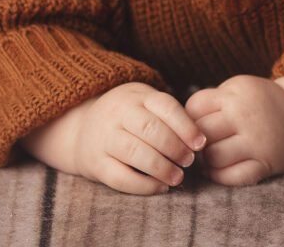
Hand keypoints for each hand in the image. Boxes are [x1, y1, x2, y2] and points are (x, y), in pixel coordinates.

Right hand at [20, 81, 206, 194]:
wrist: (81, 127)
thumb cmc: (128, 116)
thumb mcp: (145, 104)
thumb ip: (168, 116)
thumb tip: (200, 140)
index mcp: (136, 96)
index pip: (165, 106)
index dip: (186, 126)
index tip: (201, 143)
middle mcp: (118, 113)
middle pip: (150, 129)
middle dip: (175, 147)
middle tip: (189, 161)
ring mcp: (104, 137)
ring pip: (135, 152)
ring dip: (161, 167)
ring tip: (178, 177)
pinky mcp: (95, 163)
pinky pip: (120, 177)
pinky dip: (143, 185)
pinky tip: (160, 187)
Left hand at [184, 75, 283, 185]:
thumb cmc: (261, 103)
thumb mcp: (239, 88)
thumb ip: (213, 101)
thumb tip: (178, 126)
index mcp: (236, 92)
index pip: (195, 107)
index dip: (187, 118)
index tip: (192, 124)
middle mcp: (245, 115)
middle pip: (201, 133)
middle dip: (194, 142)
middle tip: (194, 146)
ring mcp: (256, 140)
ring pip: (213, 157)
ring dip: (205, 161)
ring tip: (207, 157)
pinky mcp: (265, 163)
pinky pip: (231, 177)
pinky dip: (219, 176)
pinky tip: (219, 169)